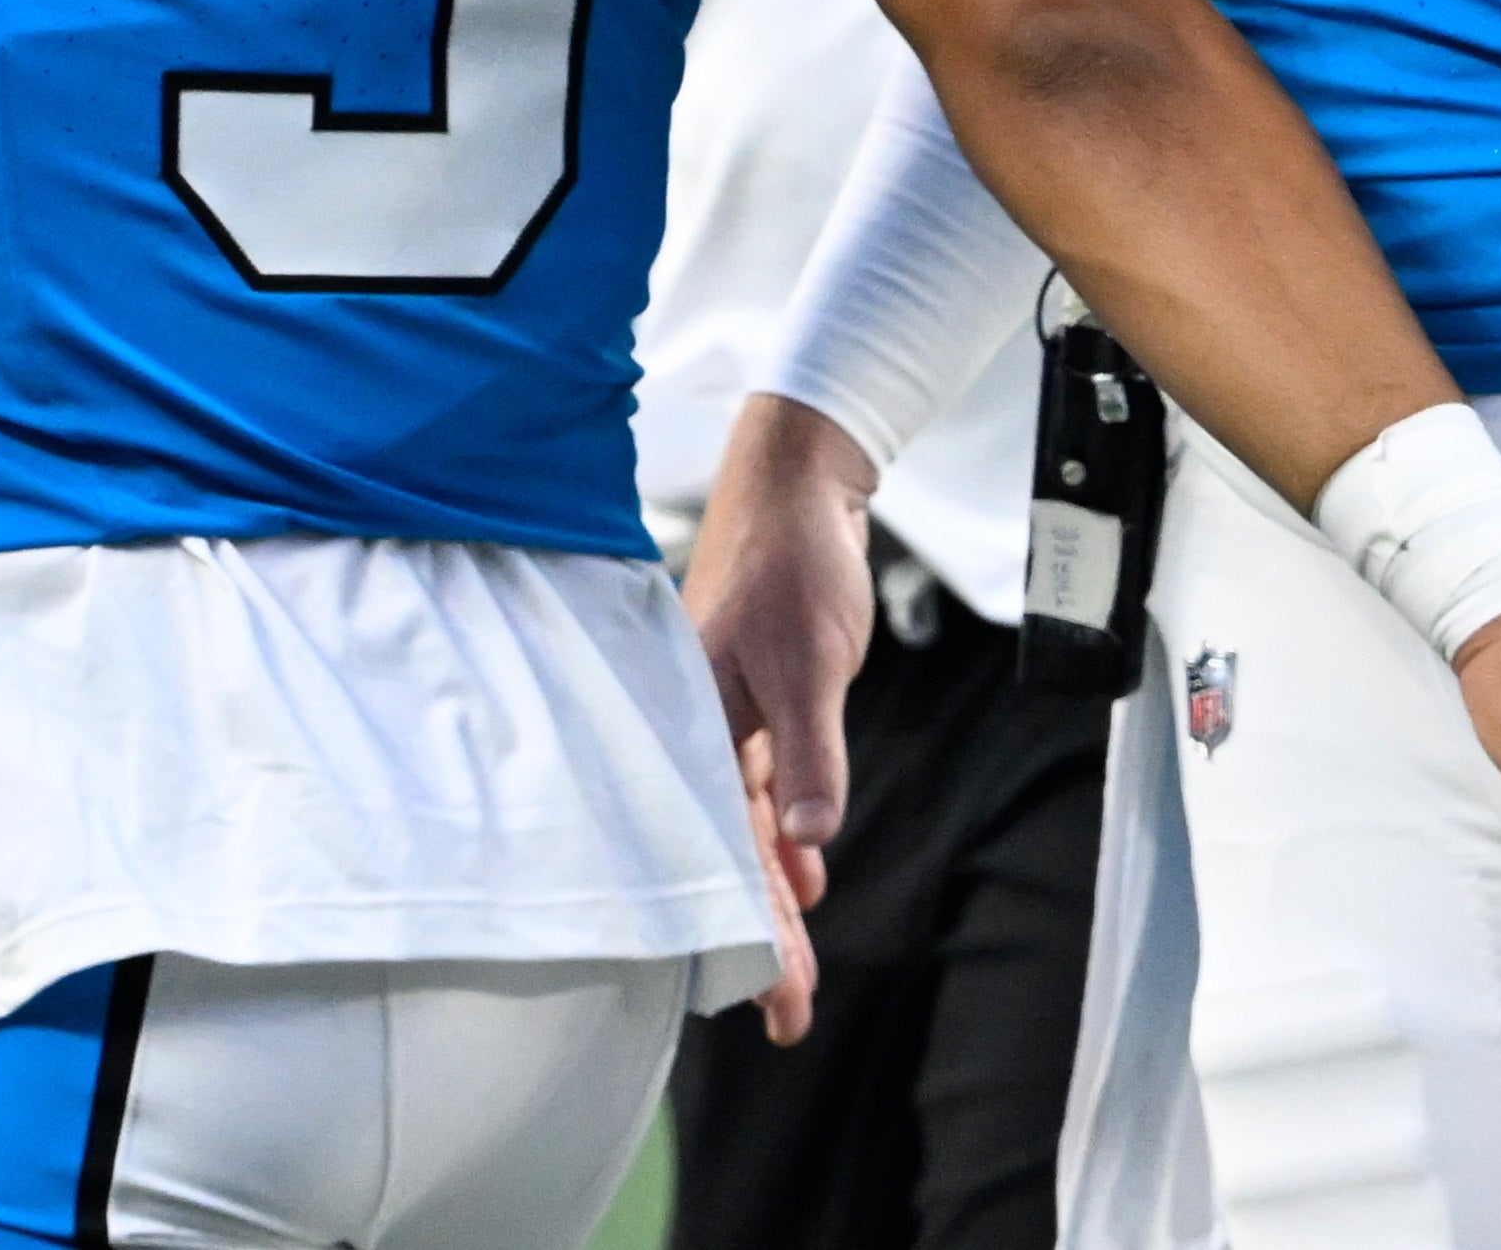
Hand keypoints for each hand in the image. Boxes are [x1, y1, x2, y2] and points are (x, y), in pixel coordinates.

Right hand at [682, 393, 882, 1047]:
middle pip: (724, 853)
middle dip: (755, 936)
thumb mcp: (811, 661)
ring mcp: (724, 719)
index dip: (744, 924)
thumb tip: (809, 844)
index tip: (769, 993)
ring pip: (744, 830)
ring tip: (790, 980)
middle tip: (785, 1017)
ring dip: (771, 898)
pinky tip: (807, 879)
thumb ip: (810, 754)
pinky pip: (762, 790)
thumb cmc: (793, 560)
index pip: (717, 846)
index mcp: (689, 723)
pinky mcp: (755, 705)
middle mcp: (695, 731)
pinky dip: (784, 837)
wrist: (803, 483)